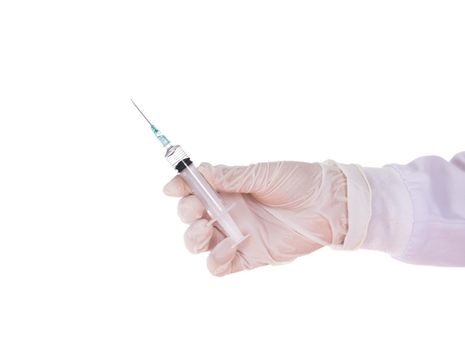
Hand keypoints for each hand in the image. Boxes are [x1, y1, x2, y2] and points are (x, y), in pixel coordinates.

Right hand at [163, 161, 347, 275]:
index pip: (194, 189)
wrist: (329, 206)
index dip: (179, 188)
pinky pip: (220, 266)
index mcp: (229, 189)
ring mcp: (235, 235)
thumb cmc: (299, 182)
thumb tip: (199, 171)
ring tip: (206, 227)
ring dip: (193, 237)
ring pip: (199, 243)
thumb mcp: (263, 174)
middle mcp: (228, 212)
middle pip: (190, 216)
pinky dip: (216, 259)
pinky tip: (231, 245)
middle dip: (186, 211)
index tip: (173, 188)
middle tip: (197, 207)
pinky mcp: (248, 256)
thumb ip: (231, 177)